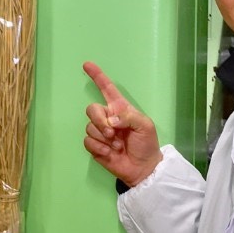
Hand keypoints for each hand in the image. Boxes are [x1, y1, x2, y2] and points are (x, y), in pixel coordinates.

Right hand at [83, 62, 162, 187]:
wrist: (143, 168)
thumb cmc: (146, 144)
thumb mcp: (145, 126)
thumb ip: (129, 117)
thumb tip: (111, 119)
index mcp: (120, 109)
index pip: (107, 88)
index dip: (97, 76)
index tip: (87, 64)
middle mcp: (107, 118)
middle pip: (91, 109)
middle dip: (99, 120)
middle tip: (112, 132)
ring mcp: (100, 132)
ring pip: (89, 127)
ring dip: (103, 137)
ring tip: (116, 145)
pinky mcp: (95, 147)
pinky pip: (87, 141)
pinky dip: (98, 147)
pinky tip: (109, 153)